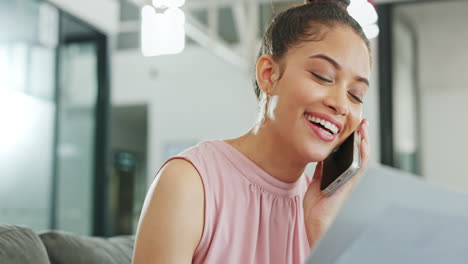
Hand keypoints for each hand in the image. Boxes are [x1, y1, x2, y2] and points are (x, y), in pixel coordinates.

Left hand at [303, 119, 369, 247]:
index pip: (349, 153)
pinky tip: (362, 141)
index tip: (351, 125)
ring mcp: (352, 179)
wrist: (317, 221)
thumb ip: (322, 168)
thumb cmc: (317, 205)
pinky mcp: (352, 183)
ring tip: (363, 126)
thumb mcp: (318, 180)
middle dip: (360, 136)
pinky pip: (360, 165)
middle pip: (358, 152)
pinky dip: (363, 152)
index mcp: (340, 174)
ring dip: (364, 140)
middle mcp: (349, 176)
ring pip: (362, 156)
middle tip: (360, 121)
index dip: (352, 139)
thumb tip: (321, 154)